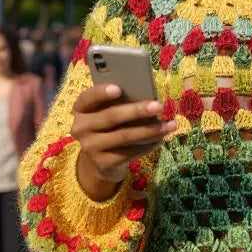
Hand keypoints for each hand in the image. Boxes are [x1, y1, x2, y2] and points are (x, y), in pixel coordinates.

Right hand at [71, 84, 175, 199]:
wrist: (98, 162)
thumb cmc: (107, 129)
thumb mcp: (105, 114)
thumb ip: (117, 104)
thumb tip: (147, 97)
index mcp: (81, 110)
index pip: (87, 98)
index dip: (101, 93)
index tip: (119, 88)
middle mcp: (81, 128)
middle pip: (111, 117)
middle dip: (137, 111)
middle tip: (158, 106)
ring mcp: (91, 147)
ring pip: (124, 136)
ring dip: (150, 130)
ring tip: (170, 125)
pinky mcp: (103, 164)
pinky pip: (130, 152)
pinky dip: (148, 145)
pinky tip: (160, 139)